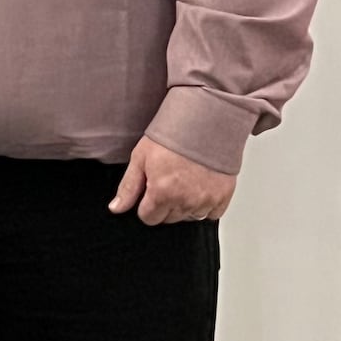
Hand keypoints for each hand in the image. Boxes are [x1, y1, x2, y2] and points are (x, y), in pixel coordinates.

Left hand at [108, 135, 235, 225]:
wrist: (206, 121)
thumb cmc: (173, 135)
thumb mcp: (141, 157)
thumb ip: (128, 187)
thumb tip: (116, 208)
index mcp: (163, 193)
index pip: (149, 218)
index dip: (146, 205)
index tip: (151, 190)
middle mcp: (185, 200)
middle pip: (169, 219)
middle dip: (164, 205)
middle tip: (168, 181)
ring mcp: (206, 200)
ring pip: (190, 217)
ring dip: (185, 206)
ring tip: (185, 182)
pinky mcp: (223, 196)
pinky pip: (212, 214)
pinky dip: (206, 205)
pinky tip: (200, 187)